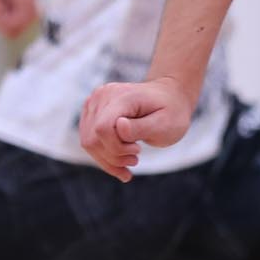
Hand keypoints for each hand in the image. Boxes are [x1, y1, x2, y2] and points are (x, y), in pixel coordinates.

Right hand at [77, 77, 191, 180]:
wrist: (168, 97)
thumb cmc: (171, 112)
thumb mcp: (165, 124)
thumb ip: (141, 127)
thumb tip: (119, 126)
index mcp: (121, 96)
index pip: (102, 129)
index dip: (116, 147)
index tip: (138, 150)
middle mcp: (102, 96)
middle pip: (93, 138)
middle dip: (113, 157)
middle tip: (135, 160)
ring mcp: (94, 102)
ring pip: (88, 142)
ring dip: (108, 160)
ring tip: (130, 162)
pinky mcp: (92, 112)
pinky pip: (89, 140)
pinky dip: (104, 156)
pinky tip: (121, 164)